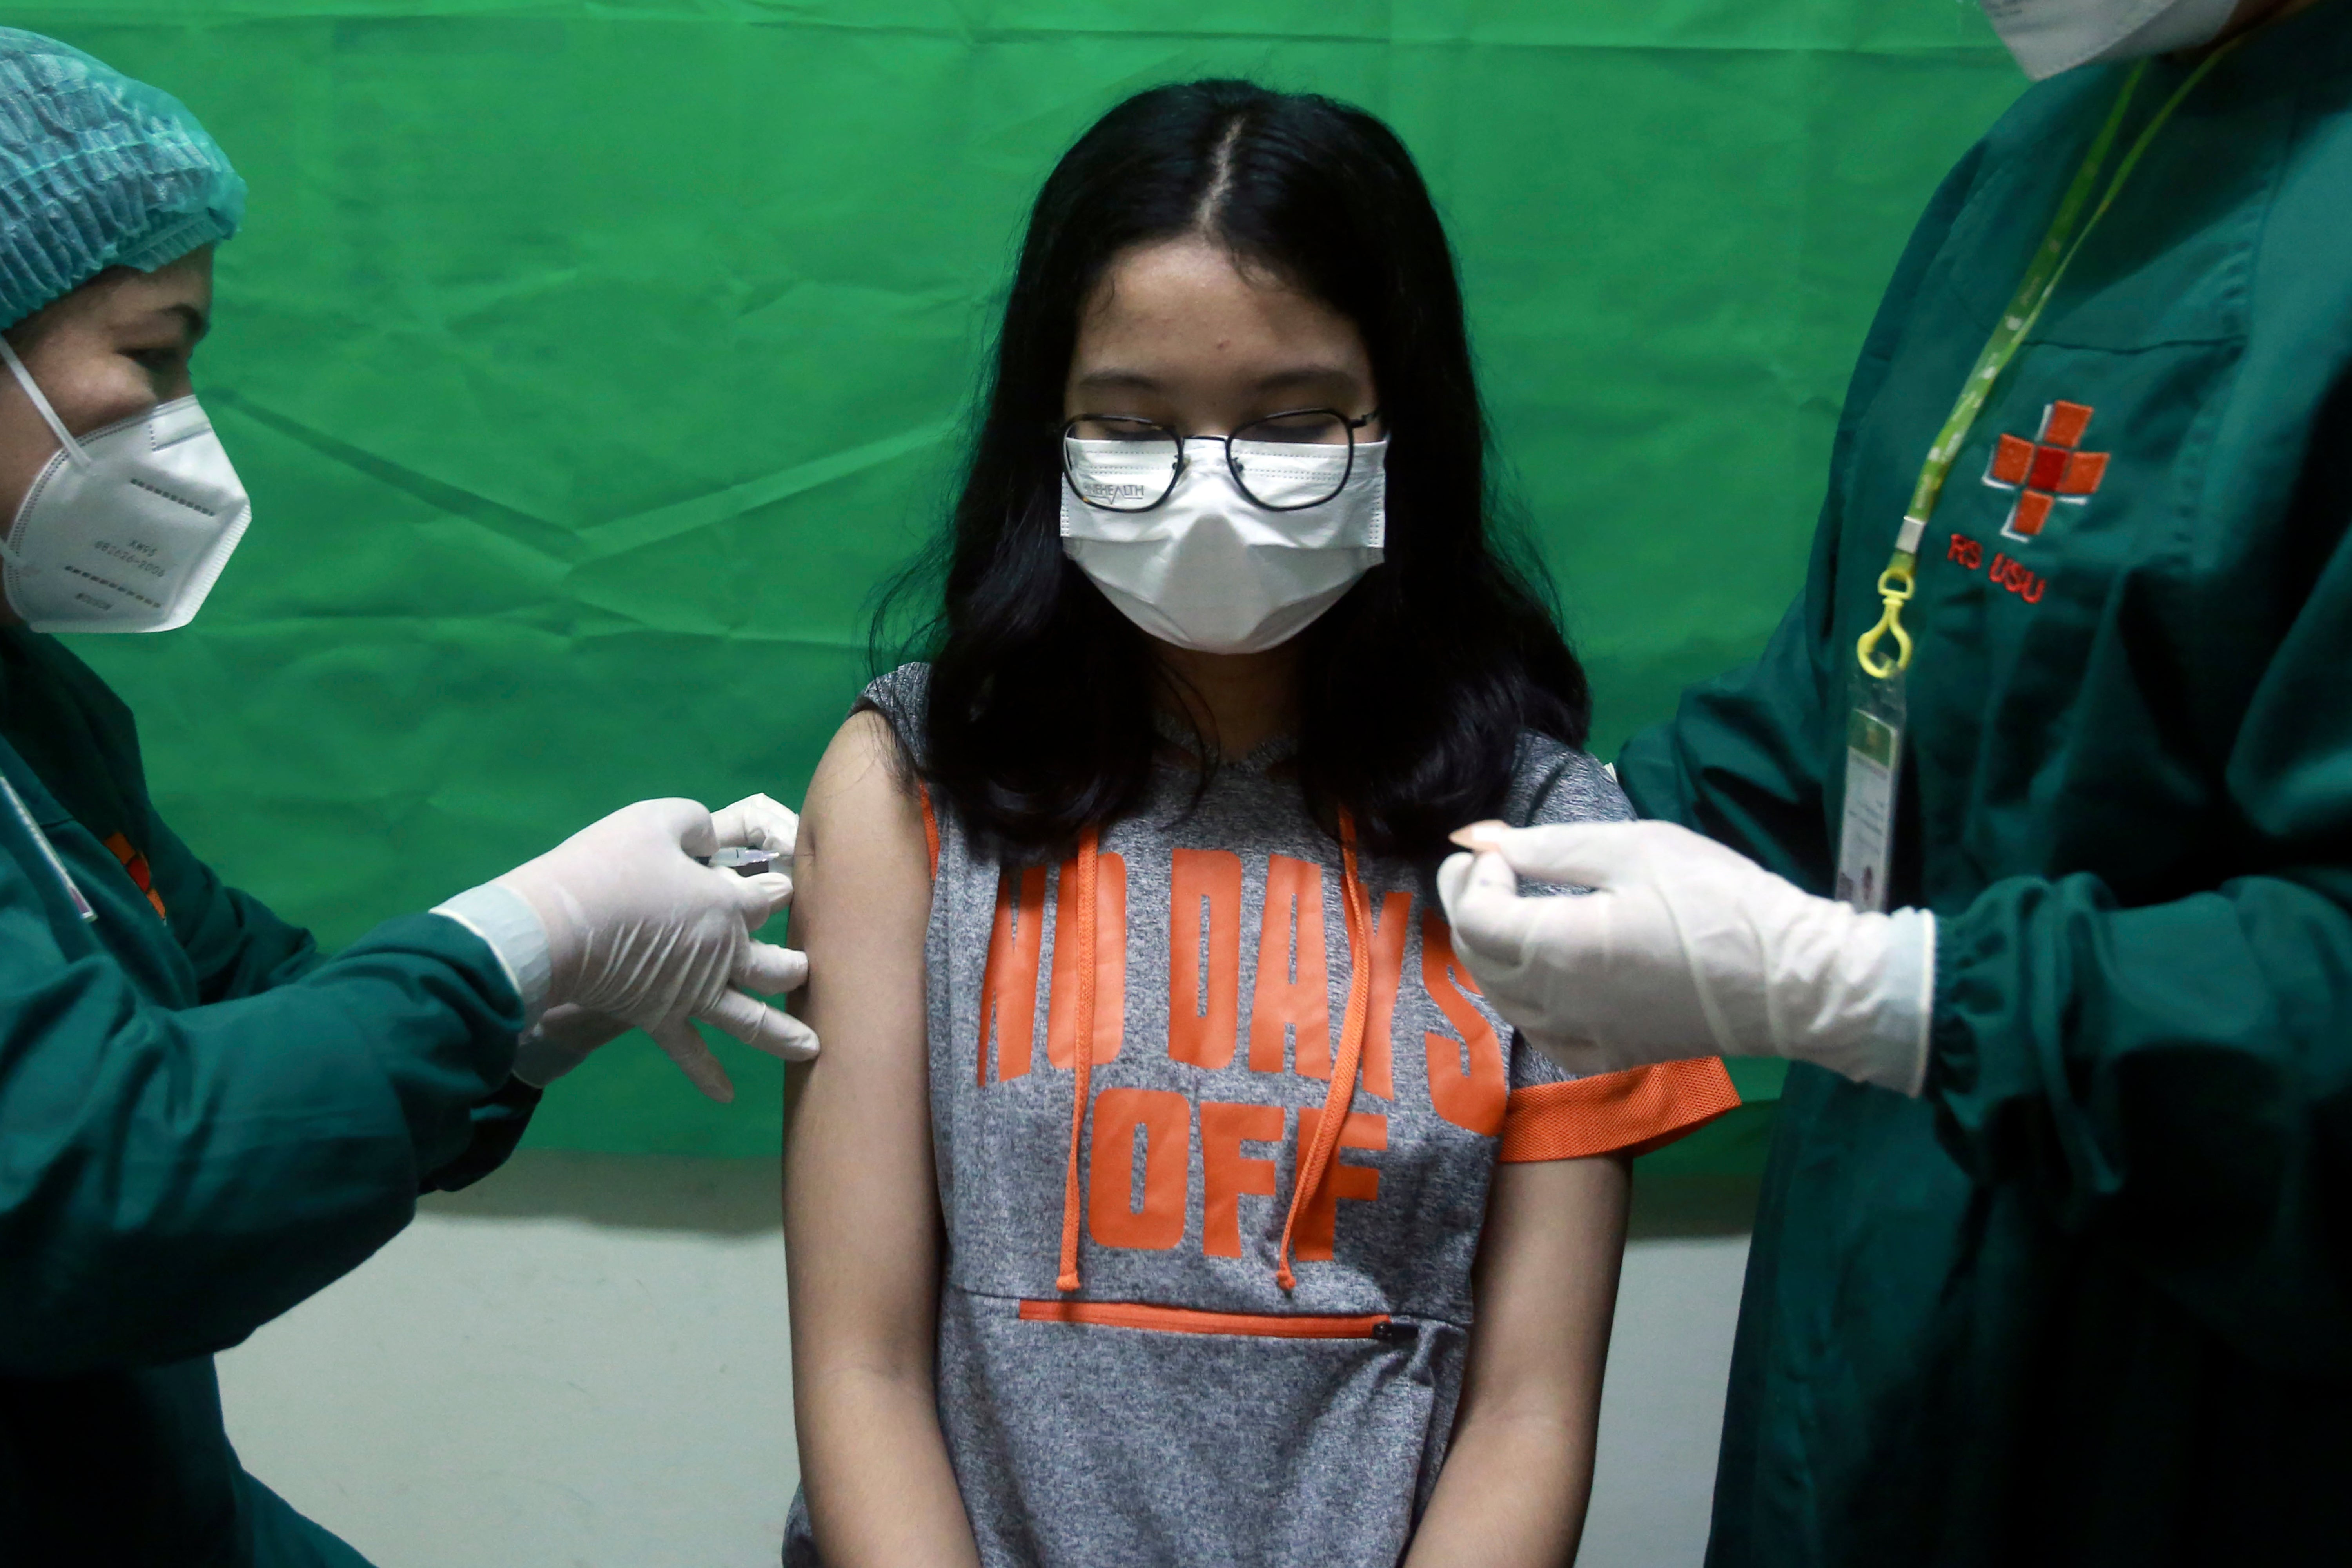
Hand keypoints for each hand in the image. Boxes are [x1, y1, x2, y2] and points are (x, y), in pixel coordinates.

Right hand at [495, 796, 814, 1101]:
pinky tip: (726, 1095)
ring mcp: (694, 992)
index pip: (772, 898)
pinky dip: (707, 1075)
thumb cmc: (609, 863)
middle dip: (795, 965)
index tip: (778, 884)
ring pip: (750, 1018)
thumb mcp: (660, 820)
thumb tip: (711, 836)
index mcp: (729, 905)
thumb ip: (698, 825)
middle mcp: (723, 955)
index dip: (777, 887)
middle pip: (775, 964)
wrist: (558, 923)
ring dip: (783, 1034)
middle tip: (806, 968)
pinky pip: (688, 1052)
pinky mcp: (659, 1016)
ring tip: (814, 1047)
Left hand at [1436, 819, 1932, 1094]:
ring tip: (1516, 910)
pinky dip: (1525, 1000)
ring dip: (1492, 952)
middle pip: (1477, 959)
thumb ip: (1548, 847)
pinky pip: (1541, 1034)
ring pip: (1502, 999)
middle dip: (1470, 908)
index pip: (1474, 917)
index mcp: (1557, 949)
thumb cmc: (1717, 900)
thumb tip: (1483, 839)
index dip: (1472, 877)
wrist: (1792, 979)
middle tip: (1493, 869)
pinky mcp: (1611, 1056)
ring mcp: (1582, 1038)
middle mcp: (1557, 1004)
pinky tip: (1544, 974)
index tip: (1499, 849)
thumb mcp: (1632, 849)